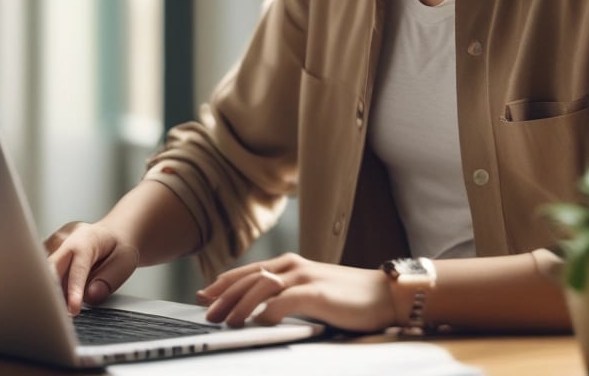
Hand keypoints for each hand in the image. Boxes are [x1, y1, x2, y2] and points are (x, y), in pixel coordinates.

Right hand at [46, 221, 139, 315]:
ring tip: (68, 302)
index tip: (73, 309)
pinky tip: (64, 291)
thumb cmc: (119, 246)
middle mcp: (65, 238)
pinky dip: (52, 286)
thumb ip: (109, 280)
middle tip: (65, 314)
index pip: (77, 267)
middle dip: (55, 293)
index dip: (74, 290)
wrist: (112, 233)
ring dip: (54, 290)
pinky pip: (44, 272)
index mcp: (86, 239)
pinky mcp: (47, 251)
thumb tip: (90, 296)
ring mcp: (54, 243)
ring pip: (45, 272)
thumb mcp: (125, 261)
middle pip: (51, 268)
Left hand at [197, 253, 395, 331]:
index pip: (247, 271)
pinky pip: (283, 300)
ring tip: (226, 321)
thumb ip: (287, 294)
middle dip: (222, 296)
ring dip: (239, 304)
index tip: (203, 296)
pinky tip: (258, 323)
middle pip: (247, 278)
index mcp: (290, 264)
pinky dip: (267, 312)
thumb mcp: (312, 290)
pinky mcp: (316, 292)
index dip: (222, 284)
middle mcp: (293, 266)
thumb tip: (259, 310)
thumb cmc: (350, 296)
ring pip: (260, 286)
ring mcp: (305, 277)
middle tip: (206, 312)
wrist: (386, 294)